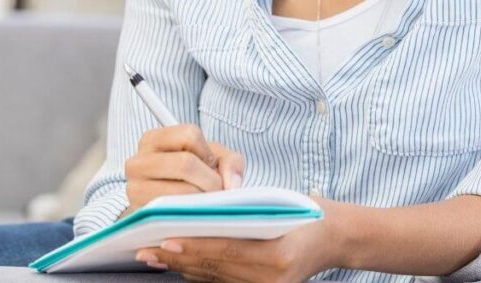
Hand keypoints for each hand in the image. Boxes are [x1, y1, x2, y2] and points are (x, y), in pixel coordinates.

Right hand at [122, 123, 244, 218]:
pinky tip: (196, 216)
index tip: (211, 165)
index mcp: (153, 140)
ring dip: (202, 201)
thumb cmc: (192, 178)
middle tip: (217, 192)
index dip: (208, 152)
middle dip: (211, 180)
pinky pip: (172, 216)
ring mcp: (134, 190)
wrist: (167, 209)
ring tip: (206, 204)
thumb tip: (232, 186)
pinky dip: (191, 217)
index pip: (190, 135)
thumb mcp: (212, 160)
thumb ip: (230, 163)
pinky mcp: (139, 216)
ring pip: (179, 191)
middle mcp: (137, 162)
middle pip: (185, 163)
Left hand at [134, 197, 341, 281]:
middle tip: (146, 248)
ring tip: (155, 254)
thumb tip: (199, 212)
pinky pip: (222, 282)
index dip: (192, 246)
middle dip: (178, 258)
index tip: (165, 239)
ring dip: (183, 266)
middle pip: (214, 268)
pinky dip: (199, 271)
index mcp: (276, 256)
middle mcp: (270, 280)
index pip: (224, 250)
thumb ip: (242, 212)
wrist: (333, 237)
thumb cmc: (306, 213)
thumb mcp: (277, 205)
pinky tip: (179, 260)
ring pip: (213, 278)